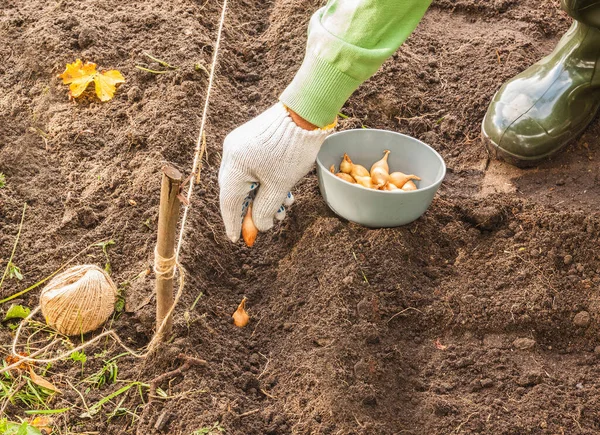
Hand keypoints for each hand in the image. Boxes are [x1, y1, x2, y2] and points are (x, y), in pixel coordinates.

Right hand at [219, 102, 332, 242]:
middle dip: (254, 209)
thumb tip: (259, 226)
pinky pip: (252, 167)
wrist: (304, 112)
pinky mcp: (250, 139)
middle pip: (237, 191)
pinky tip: (283, 190)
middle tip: (269, 222)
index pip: (229, 202)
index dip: (233, 223)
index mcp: (235, 166)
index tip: (236, 239)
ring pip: (247, 180)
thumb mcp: (280, 185)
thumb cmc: (292, 149)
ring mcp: (240, 144)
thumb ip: (265, 209)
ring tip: (285, 206)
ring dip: (264, 196)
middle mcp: (232, 153)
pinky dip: (264, 181)